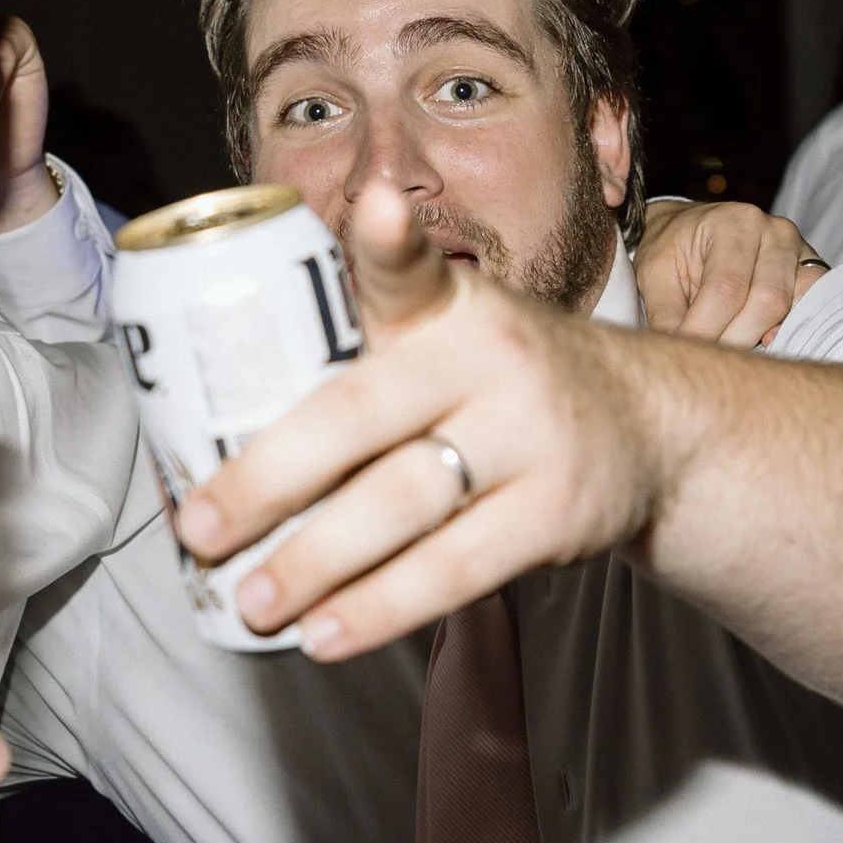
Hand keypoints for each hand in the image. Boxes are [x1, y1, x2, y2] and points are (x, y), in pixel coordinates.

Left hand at [177, 185, 670, 660]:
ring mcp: (529, 436)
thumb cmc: (496, 381)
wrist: (645, 425)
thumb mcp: (445, 330)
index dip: (388, 240)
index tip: (376, 207)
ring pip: (405, 502)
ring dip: (318, 561)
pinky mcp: (556, 513)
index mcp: (447, 305)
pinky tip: (325, 634)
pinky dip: (382, 607)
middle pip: (364, 415)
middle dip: (269, 478)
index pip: (409, 269)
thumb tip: (196, 408)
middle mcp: (490, 358)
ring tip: (254, 601)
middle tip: (201, 527)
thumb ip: (351, 343)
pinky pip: (456, 569)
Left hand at [635, 197, 825, 347]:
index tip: (686, 356)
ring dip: (760, 340)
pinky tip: (760, 343)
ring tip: (730, 350)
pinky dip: (785, 333)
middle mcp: (775, 232)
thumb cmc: (673, 248)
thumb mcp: (655, 273)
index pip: (727, 289)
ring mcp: (800, 252)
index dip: (705, 331)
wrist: (694, 229)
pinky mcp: (812, 273)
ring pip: (791, 310)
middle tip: (707, 360)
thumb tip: (681, 356)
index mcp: (734, 223)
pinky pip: (810, 310)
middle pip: (766, 302)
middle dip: (734, 341)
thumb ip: (666, 314)